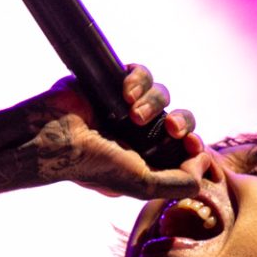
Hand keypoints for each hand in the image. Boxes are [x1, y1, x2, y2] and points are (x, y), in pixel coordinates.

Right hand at [26, 65, 204, 199]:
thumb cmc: (93, 164)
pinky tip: (126, 92)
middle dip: (182, 121)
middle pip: (180, 118)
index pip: (185, 148)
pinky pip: (140, 72)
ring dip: (153, 102)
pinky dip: (138, 79)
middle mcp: (140, 133)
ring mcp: (126, 107)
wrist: (54, 138)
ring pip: (161, 94)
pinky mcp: (113, 83)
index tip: (192, 145)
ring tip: (133, 113)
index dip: (194, 144)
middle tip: (173, 129)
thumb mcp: (142, 184)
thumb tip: (203, 164)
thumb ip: (178, 183)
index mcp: (148, 158)